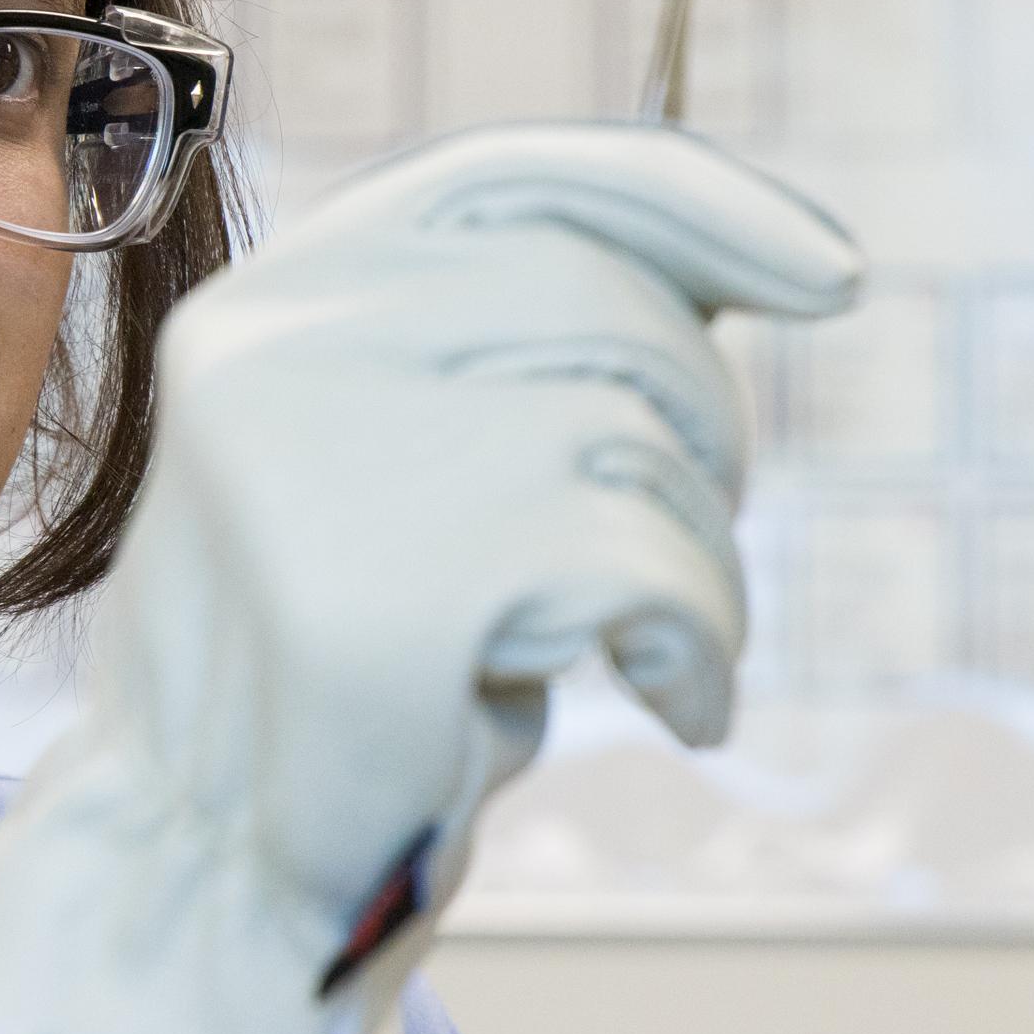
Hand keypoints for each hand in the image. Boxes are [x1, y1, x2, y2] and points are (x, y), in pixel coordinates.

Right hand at [0, 123, 862, 1033]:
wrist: (203, 861)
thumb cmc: (345, 648)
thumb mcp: (398, 447)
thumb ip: (511, 343)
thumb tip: (738, 257)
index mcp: (279, 296)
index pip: (512, 173)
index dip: (691, 199)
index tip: (829, 272)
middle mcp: (280, 345)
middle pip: (596, 294)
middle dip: (704, 409)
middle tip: (699, 514)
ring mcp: (322, 461)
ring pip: (634, 426)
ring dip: (700, 543)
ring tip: (662, 632)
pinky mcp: (388, 596)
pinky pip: (645, 566)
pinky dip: (705, 636)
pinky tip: (679, 700)